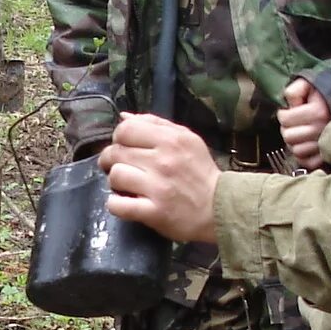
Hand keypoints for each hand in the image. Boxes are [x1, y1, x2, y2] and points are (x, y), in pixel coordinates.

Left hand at [98, 114, 219, 243]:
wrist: (220, 208)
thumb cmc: (200, 171)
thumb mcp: (187, 139)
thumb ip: (155, 124)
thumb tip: (124, 117)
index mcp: (171, 140)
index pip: (126, 129)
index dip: (118, 138)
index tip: (124, 147)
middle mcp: (163, 161)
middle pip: (116, 152)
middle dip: (111, 160)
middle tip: (121, 167)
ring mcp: (158, 187)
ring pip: (116, 176)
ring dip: (116, 183)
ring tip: (126, 186)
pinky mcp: (154, 212)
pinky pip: (118, 205)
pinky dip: (116, 204)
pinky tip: (125, 202)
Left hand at [278, 77, 330, 169]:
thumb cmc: (326, 93)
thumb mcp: (310, 84)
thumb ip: (295, 90)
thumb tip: (289, 103)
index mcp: (317, 112)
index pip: (284, 119)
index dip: (283, 114)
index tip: (290, 111)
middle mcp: (322, 129)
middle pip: (288, 136)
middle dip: (288, 129)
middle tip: (294, 124)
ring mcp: (326, 144)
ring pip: (297, 151)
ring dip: (295, 143)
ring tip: (300, 134)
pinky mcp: (329, 155)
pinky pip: (309, 163)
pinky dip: (305, 156)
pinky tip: (306, 145)